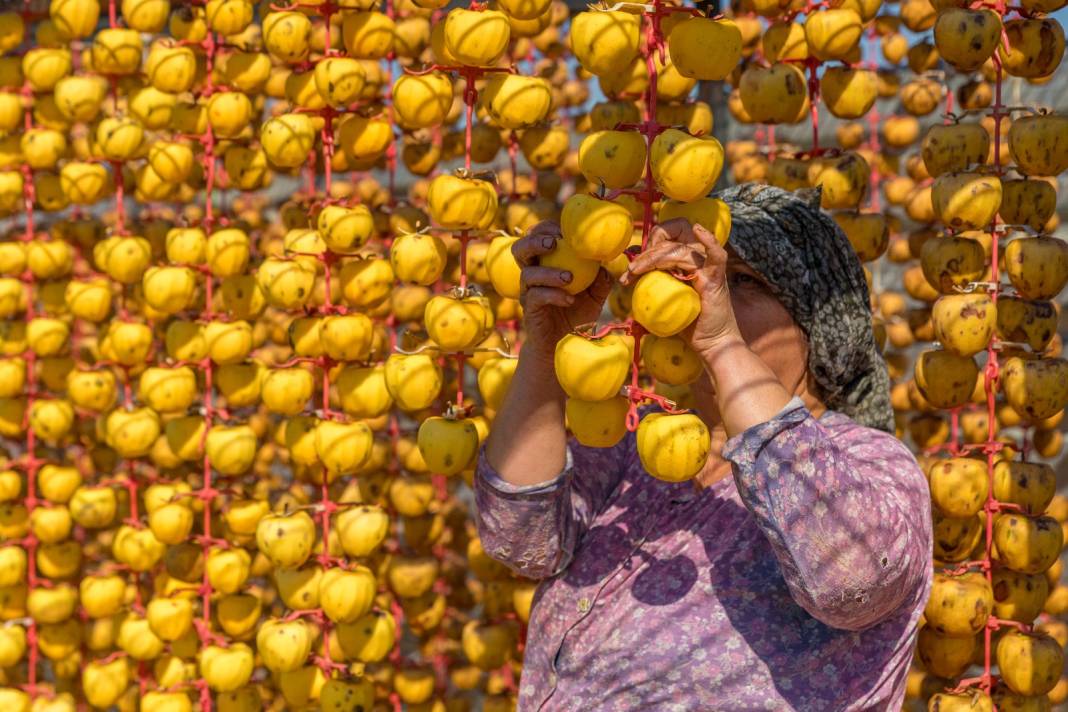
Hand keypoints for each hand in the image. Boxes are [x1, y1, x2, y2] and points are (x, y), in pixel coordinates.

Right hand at [513, 221, 613, 362]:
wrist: (563, 343)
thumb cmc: (577, 314)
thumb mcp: (595, 295)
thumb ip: (601, 279)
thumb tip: (607, 262)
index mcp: (543, 263)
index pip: (536, 237)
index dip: (546, 228)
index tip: (564, 231)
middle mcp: (530, 274)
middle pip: (519, 249)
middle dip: (534, 241)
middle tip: (555, 242)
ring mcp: (527, 292)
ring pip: (527, 274)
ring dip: (549, 272)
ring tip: (569, 277)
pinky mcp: (529, 309)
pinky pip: (536, 297)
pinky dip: (554, 295)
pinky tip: (569, 299)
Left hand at [620, 218, 743, 359]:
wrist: (710, 343)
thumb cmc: (688, 324)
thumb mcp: (663, 298)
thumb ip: (651, 282)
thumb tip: (629, 268)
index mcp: (686, 260)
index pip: (668, 236)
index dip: (649, 244)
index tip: (633, 267)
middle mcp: (698, 259)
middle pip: (673, 237)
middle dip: (647, 251)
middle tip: (631, 271)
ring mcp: (708, 267)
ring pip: (680, 249)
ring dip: (653, 257)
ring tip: (635, 271)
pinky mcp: (716, 279)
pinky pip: (717, 255)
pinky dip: (709, 241)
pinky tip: (699, 231)